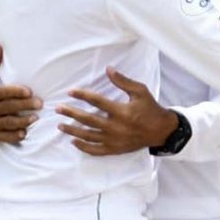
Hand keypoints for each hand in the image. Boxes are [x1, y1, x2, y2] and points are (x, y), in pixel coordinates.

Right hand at [0, 45, 41, 157]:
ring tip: (35, 118)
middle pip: (7, 107)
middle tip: (40, 103)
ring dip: (22, 121)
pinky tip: (24, 132)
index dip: (15, 92)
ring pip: (6, 123)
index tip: (28, 91)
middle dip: (24, 106)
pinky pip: (2, 137)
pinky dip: (13, 136)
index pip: (1, 93)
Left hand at [56, 67, 178, 155]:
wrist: (161, 130)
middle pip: (88, 119)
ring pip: (88, 136)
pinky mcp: (114, 149)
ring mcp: (114, 140)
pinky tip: (74, 141)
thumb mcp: (140, 91)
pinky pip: (95, 150)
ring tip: (60, 125)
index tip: (70, 92)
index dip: (83, 95)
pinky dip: (83, 147)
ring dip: (72, 130)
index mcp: (121, 111)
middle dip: (71, 113)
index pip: (97, 101)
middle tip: (58, 109)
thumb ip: (123, 81)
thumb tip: (108, 69)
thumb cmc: (150, 108)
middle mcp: (116, 127)